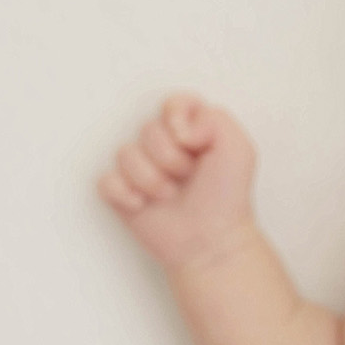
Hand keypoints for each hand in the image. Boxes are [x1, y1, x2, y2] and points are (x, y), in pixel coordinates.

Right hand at [97, 92, 259, 269]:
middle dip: (169, 157)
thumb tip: (179, 126)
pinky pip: (105, 180)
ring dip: (151, 179)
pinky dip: (124, 194)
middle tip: (187, 177)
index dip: (176, 119)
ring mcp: (141, 168)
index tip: (190, 142)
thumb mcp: (239, 149)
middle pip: (147, 128)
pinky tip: (143, 205)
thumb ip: (215, 119)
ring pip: (124, 154)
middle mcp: (164, 144)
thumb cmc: (226, 197)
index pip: (172, 103)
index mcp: (191, 129)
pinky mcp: (122, 193)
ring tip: (170, 195)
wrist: (212, 240)